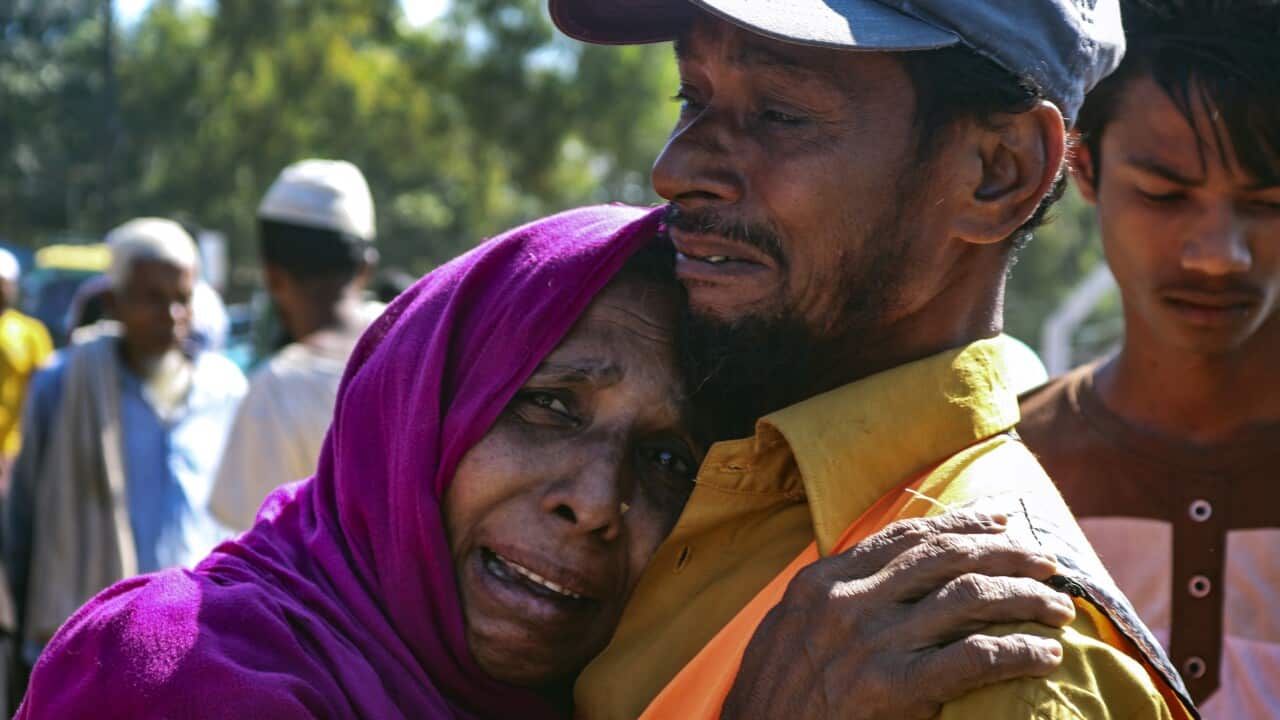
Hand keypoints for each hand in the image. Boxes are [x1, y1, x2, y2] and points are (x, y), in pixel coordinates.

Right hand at [721, 511, 1072, 719]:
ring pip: (969, 597)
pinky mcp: (892, 690)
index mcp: (823, 581)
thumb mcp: (787, 628)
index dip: (960, 523)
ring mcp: (871, 643)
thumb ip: (833, 596)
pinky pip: (972, 658)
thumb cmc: (772, 697)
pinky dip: (1016, 651)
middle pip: (946, 557)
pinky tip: (1044, 654)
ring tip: (1057, 606)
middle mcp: (848, 601)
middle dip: (1006, 551)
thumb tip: (881, 572)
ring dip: (1024, 597)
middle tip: (1044, 559)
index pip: (905, 536)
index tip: (1000, 519)